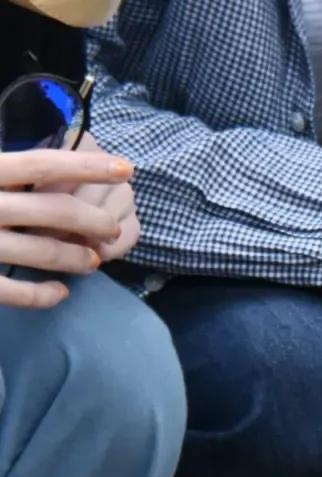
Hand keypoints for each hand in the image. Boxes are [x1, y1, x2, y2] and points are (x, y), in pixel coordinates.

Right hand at [0, 146, 130, 308]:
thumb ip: (0, 164)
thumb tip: (31, 153)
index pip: (43, 164)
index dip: (89, 166)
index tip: (125, 167)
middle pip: (57, 212)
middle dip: (95, 220)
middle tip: (110, 228)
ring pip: (46, 253)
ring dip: (78, 258)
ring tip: (92, 260)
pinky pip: (18, 293)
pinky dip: (45, 295)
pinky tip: (60, 293)